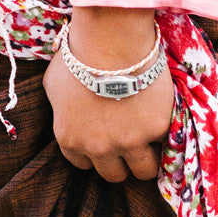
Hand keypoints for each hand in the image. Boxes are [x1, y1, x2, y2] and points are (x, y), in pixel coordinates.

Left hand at [43, 6, 173, 182]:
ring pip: (143, 170)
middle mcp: (99, 148)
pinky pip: (164, 141)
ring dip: (145, 158)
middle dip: (119, 161)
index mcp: (71, 140)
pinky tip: (160, 115)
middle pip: (113, 175)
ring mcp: (130, 142)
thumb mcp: (53, 84)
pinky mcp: (157, 129)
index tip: (101, 139)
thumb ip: (60, 107)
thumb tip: (65, 106)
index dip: (93, 152)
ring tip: (149, 140)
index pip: (82, 164)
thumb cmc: (77, 57)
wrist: (110, 41)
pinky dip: (163, 131)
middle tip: (127, 141)